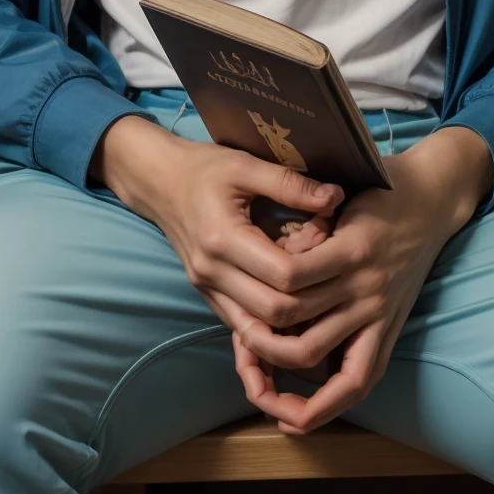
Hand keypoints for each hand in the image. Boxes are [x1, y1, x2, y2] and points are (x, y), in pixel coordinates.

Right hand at [90, 114, 344, 335]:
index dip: (315, 267)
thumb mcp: (246, 164)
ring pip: (259, 329)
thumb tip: (335, 198)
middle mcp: (212, 272)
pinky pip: (243, 325)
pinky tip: (293, 307)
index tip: (328, 242)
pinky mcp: (208, 295)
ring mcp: (207, 288)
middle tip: (327, 272)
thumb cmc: (203, 168)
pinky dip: (271, 324)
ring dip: (291, 319)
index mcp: (223, 238)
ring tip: (314, 291)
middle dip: (310, 298)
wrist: (158, 182)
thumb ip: (290, 183)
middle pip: (274, 312)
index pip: (282, 275)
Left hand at [232, 126, 492, 433]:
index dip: (258, 298)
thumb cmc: (381, 188)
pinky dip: (328, 403)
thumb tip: (270, 248)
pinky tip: (297, 415)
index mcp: (350, 248)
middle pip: (302, 331)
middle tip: (236, 351)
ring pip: (325, 361)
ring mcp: (379, 310)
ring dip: (286, 380)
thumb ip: (307, 216)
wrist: (433, 198)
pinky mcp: (390, 326)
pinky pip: (361, 378)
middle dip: (261, 348)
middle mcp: (365, 287)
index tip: (233, 303)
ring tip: (257, 387)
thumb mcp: (340, 190)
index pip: (292, 281)